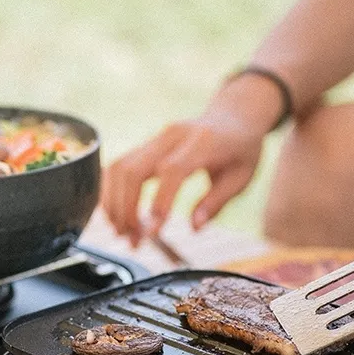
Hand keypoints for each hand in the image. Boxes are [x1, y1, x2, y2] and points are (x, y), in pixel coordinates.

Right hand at [102, 73, 282, 245]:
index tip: (152, 232)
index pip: (172, 171)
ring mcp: (156, 137)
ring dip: (114, 203)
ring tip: (123, 232)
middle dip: (126, 209)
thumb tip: (194, 227)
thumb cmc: (241, 149)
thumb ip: (216, 202)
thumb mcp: (241, 178)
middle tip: (132, 239)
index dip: (159, 202)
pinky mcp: (146, 144)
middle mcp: (173, 135)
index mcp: (202, 142)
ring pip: (120, 167)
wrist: (233, 115)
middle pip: (134, 169)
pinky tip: (117, 213)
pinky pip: (119, 165)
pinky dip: (112, 191)